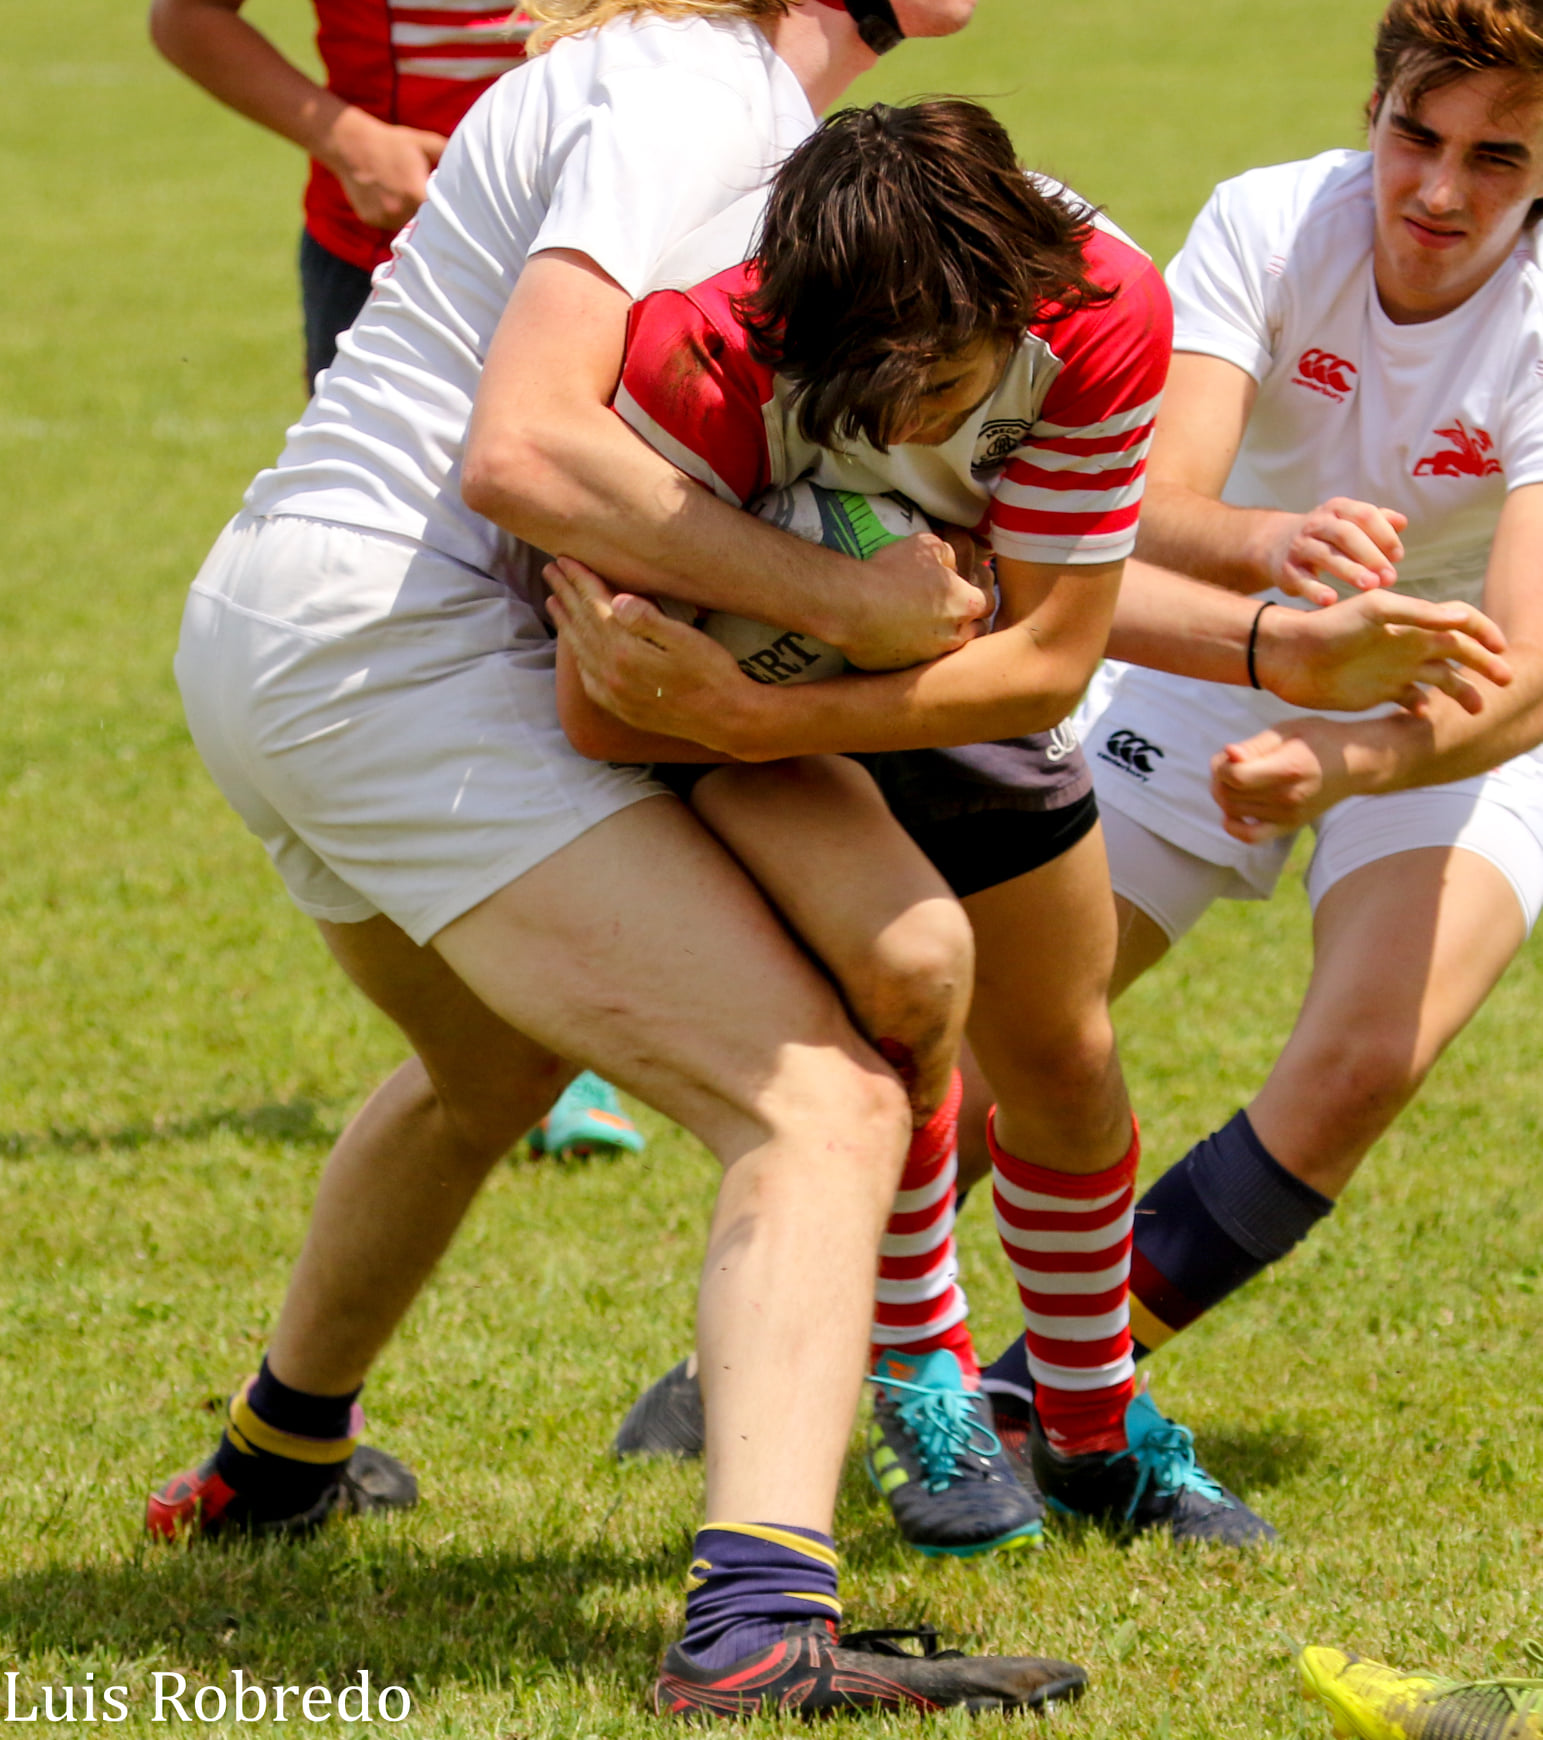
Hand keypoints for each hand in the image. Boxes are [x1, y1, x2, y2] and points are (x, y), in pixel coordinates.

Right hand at [322, 106, 446, 230]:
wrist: (350, 144)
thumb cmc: (391, 142)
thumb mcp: (424, 143)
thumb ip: (448, 153)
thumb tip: (474, 164)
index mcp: (416, 194)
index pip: (441, 215)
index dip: (446, 210)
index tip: (450, 207)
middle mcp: (400, 211)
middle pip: (424, 222)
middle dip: (427, 213)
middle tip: (421, 196)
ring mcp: (383, 218)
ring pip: (406, 225)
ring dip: (408, 215)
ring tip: (402, 194)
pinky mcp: (371, 221)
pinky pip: (388, 224)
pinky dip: (391, 216)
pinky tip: (387, 197)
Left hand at [545, 556, 750, 749]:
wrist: (726, 720)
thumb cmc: (714, 674)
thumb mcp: (687, 640)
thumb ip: (649, 620)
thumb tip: (617, 600)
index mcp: (627, 651)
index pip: (595, 606)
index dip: (580, 580)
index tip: (564, 559)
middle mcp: (613, 673)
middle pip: (582, 626)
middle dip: (565, 595)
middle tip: (550, 571)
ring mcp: (615, 693)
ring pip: (581, 651)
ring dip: (566, 623)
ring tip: (553, 601)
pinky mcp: (621, 707)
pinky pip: (589, 679)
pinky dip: (578, 658)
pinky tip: (577, 649)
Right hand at [833, 532, 992, 670]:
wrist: (853, 604)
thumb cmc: (892, 571)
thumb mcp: (926, 544)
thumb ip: (947, 553)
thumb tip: (950, 563)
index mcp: (966, 604)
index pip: (987, 601)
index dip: (977, 592)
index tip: (967, 587)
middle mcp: (954, 635)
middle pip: (974, 630)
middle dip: (967, 619)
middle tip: (950, 608)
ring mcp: (931, 655)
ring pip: (948, 649)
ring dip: (943, 636)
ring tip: (928, 624)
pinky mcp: (906, 669)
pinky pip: (918, 660)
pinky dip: (915, 649)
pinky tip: (902, 635)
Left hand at [1209, 718, 1352, 841]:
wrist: (1356, 765)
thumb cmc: (1319, 740)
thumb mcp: (1288, 730)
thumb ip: (1254, 745)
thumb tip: (1228, 754)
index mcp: (1288, 768)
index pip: (1236, 776)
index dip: (1222, 765)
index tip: (1231, 754)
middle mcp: (1288, 796)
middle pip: (1230, 794)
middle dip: (1219, 777)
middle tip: (1232, 763)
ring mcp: (1289, 815)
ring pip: (1233, 811)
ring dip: (1224, 795)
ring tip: (1237, 778)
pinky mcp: (1289, 826)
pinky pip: (1251, 837)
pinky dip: (1234, 826)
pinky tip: (1233, 811)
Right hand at [1257, 497, 1407, 604]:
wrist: (1275, 544)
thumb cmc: (1325, 536)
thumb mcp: (1348, 522)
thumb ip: (1376, 522)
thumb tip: (1402, 523)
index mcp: (1337, 509)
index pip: (1364, 515)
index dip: (1384, 535)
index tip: (1398, 556)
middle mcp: (1317, 524)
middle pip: (1346, 535)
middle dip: (1371, 555)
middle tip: (1390, 577)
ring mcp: (1299, 546)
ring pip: (1325, 555)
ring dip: (1350, 571)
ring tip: (1371, 587)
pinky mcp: (1285, 570)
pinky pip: (1301, 579)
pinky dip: (1315, 590)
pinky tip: (1331, 601)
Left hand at [1258, 590, 1511, 713]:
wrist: (1288, 655)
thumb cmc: (1328, 626)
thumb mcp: (1374, 611)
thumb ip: (1417, 614)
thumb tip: (1461, 618)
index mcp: (1411, 623)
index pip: (1459, 623)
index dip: (1484, 633)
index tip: (1502, 649)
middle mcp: (1408, 645)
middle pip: (1458, 654)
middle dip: (1484, 665)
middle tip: (1505, 681)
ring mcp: (1394, 670)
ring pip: (1440, 680)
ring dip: (1462, 691)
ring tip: (1477, 709)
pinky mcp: (1378, 693)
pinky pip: (1411, 701)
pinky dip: (1425, 709)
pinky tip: (1428, 718)